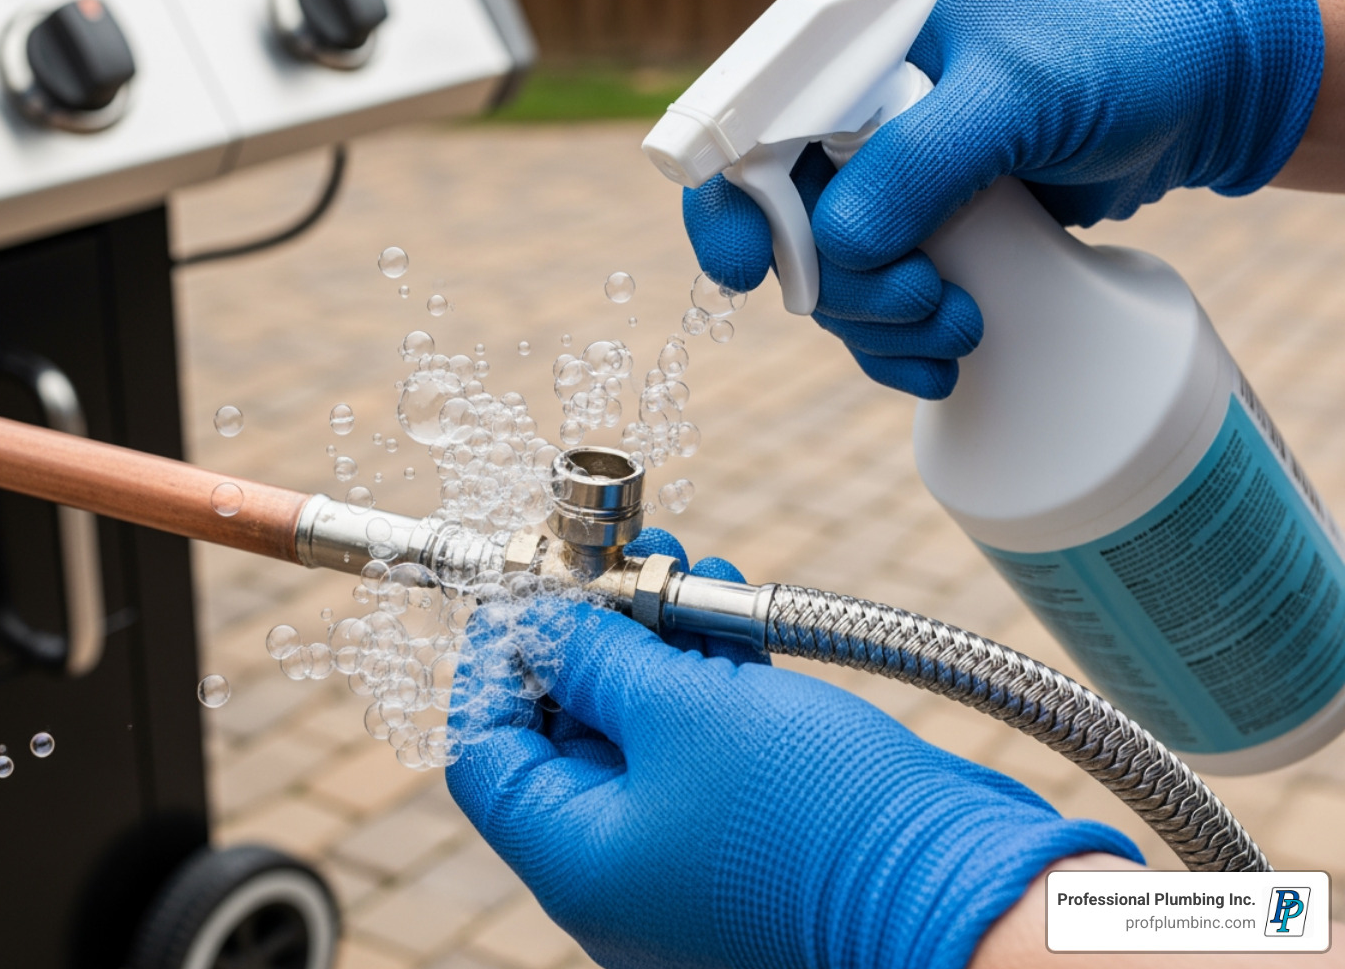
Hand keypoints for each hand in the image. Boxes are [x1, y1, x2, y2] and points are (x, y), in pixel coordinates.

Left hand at [445, 532, 1139, 968]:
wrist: (954, 886)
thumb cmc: (815, 818)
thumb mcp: (682, 712)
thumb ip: (596, 658)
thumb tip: (537, 619)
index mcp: (576, 861)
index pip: (486, 752)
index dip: (497, 659)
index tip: (525, 589)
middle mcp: (620, 867)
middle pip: (563, 731)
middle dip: (588, 631)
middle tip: (612, 553)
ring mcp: (687, 851)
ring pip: (640, 727)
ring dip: (652, 637)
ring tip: (675, 557)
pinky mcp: (751, 827)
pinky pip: (701, 742)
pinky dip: (705, 672)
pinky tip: (723, 605)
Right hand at [685, 0, 1323, 398]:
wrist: (1190, 99)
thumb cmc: (1112, 61)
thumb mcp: (1017, 95)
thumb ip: (923, 160)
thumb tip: (836, 244)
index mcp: (846, 48)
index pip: (744, 125)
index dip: (730, 202)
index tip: (752, 268)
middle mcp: (846, 113)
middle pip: (776, 222)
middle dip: (839, 284)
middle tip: (922, 300)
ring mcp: (878, 178)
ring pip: (825, 278)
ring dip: (880, 324)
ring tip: (960, 328)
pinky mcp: (916, 233)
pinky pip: (870, 307)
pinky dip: (895, 348)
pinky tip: (938, 367)